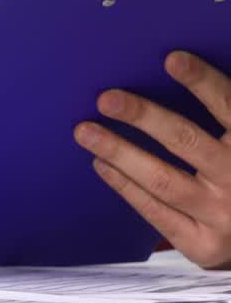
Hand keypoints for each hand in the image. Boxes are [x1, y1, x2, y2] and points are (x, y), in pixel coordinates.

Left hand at [74, 51, 230, 268]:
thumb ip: (223, 119)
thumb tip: (174, 69)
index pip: (230, 107)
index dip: (203, 82)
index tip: (171, 58)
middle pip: (187, 142)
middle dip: (144, 117)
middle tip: (106, 98)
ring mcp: (222, 215)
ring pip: (163, 180)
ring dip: (120, 152)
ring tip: (85, 132)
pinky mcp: (202, 245)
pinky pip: (155, 211)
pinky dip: (125, 186)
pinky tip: (101, 164)